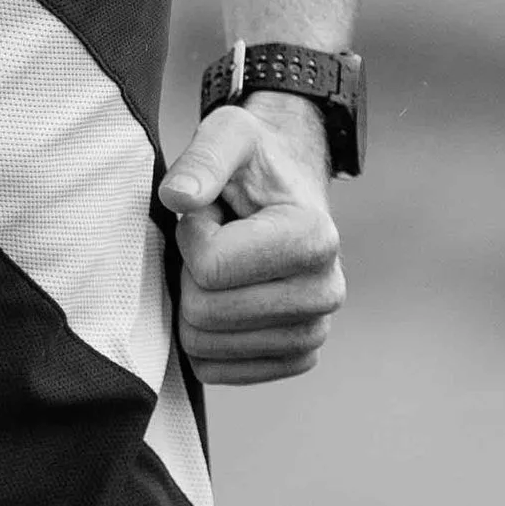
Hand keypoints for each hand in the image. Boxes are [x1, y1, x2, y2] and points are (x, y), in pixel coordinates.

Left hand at [158, 98, 343, 384]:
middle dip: (190, 273)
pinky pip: (214, 370)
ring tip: (223, 265)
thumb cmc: (252, 161)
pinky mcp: (293, 358)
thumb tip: (178, 198)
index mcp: (315, 238)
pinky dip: (203, 337)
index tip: (211, 212)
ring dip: (196, 301)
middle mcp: (326, 293)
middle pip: (205, 315)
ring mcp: (313, 333)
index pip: (211, 269)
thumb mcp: (227, 135)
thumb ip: (203, 159)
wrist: (285, 190)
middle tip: (215, 240)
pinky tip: (225, 297)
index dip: (191, 235)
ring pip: (204, 347)